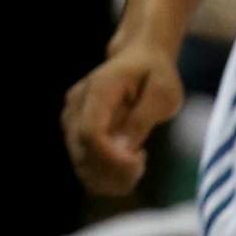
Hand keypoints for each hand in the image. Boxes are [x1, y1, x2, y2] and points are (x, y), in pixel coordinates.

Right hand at [62, 43, 183, 194]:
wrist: (140, 58)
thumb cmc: (155, 74)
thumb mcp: (163, 92)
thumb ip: (143, 119)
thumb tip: (124, 150)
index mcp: (99, 89)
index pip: (91, 134)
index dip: (112, 158)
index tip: (140, 160)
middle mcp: (77, 105)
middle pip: (84, 154)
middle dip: (116, 171)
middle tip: (142, 161)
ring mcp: (72, 120)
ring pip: (82, 166)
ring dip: (112, 177)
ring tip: (138, 161)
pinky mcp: (75, 134)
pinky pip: (85, 166)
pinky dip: (107, 176)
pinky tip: (127, 163)